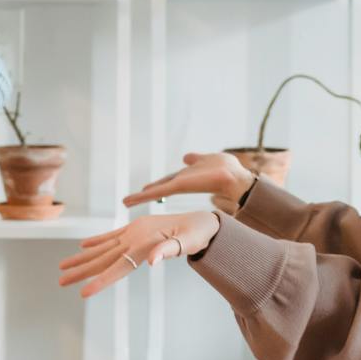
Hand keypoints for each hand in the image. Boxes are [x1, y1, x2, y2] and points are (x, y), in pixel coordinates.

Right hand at [58, 211, 221, 297]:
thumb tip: (150, 261)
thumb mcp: (187, 243)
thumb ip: (168, 251)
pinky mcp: (135, 228)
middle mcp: (133, 236)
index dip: (100, 281)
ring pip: (102, 249)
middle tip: (60, 281)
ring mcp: (132, 231)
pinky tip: (82, 246)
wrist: (201, 220)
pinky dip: (96, 242)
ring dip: (81, 259)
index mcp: (143, 244)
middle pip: (103, 258)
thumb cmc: (195, 234)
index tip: (83, 293)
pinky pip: (110, 237)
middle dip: (81, 272)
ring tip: (62, 266)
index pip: (117, 267)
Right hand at [123, 152, 254, 207]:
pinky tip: (132, 199)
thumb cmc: (226, 168)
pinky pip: (158, 191)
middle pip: (159, 189)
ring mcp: (179, 186)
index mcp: (187, 177)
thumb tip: (186, 157)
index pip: (167, 182)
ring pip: (156, 192)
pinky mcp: (178, 186)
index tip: (145, 189)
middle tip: (128, 201)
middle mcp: (181, 183)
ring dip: (140, 197)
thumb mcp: (207, 159)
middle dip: (144, 195)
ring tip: (125, 202)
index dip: (156, 186)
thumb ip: (196, 159)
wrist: (235, 177)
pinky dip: (144, 195)